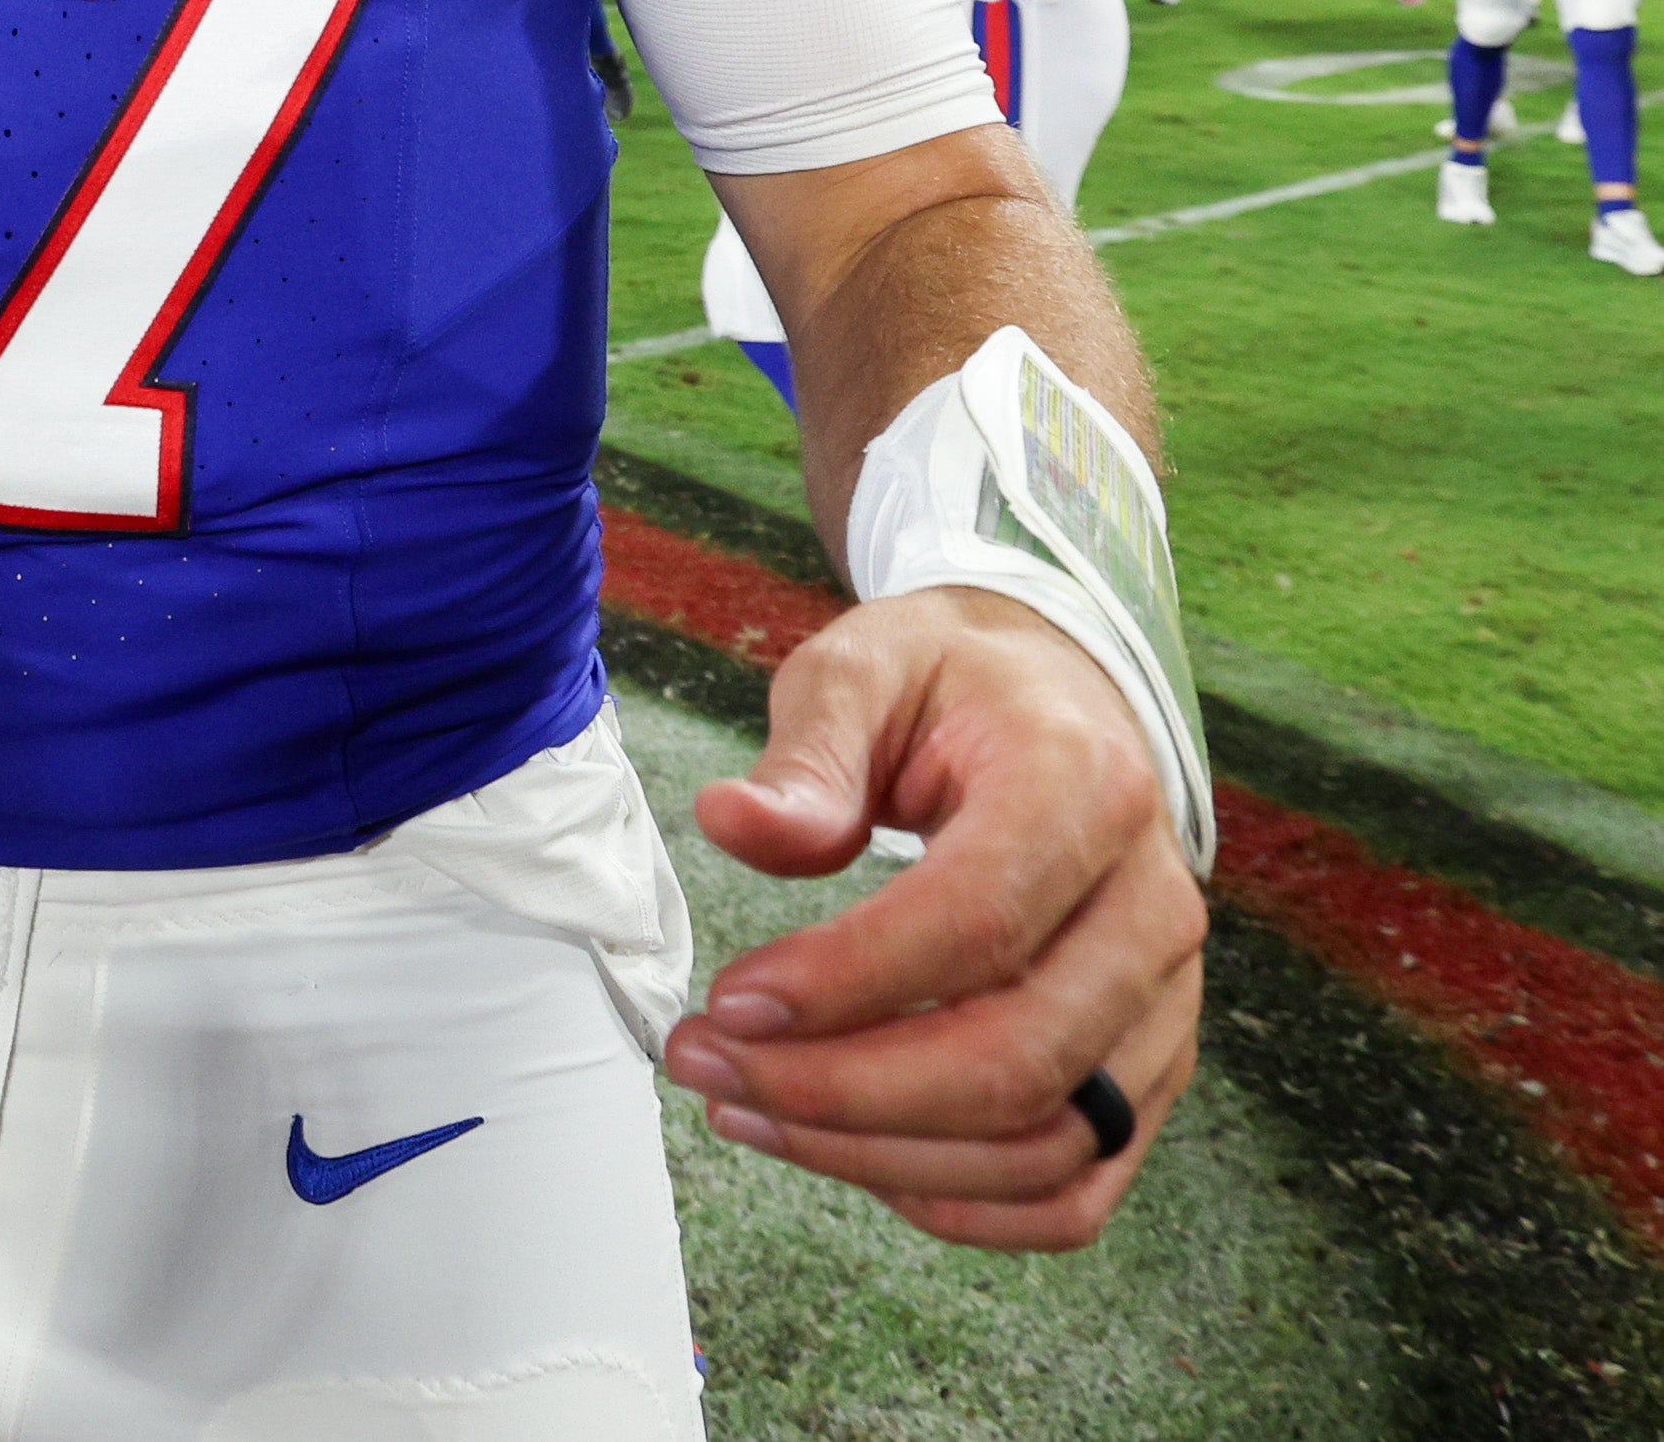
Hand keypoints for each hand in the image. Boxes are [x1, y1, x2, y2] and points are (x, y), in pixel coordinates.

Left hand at [666, 585, 1205, 1250]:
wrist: (1053, 699)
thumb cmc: (950, 686)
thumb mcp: (863, 668)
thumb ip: (806, 753)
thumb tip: (733, 823)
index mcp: (1086, 789)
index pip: (978, 923)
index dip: (847, 981)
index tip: (728, 999)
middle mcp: (1153, 908)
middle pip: (1016, 1058)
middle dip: (841, 1089)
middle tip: (705, 1065)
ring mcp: (1165, 1002)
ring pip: (1042, 1142)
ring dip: (877, 1155)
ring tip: (742, 1109)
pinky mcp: (1148, 1068)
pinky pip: (1076, 1187)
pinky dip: (963, 1202)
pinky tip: (848, 1156)